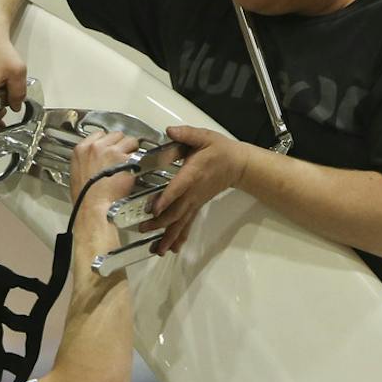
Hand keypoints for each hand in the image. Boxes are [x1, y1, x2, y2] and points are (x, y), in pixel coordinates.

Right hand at [68, 131, 140, 227]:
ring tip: (129, 161)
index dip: (107, 141)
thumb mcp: (77, 171)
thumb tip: (96, 157)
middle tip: (121, 156)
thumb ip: (87, 159)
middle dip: (120, 144)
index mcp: (82, 149)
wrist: (92, 205)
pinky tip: (134, 168)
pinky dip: (137, 160)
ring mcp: (112, 152)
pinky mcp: (125, 159)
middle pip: (115, 134)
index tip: (110, 148)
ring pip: (129, 140)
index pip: (99, 134)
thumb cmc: (84, 195)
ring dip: (131, 149)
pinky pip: (137, 154)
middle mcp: (96, 147)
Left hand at [146, 125, 246, 254]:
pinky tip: (171, 249)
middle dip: (160, 223)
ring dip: (168, 237)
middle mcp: (193, 192)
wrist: (238, 164)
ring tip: (157, 251)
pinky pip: (187, 223)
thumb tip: (169, 130)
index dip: (166, 199)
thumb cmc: (220, 150)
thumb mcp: (204, 136)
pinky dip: (179, 237)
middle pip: (176, 212)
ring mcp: (195, 201)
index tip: (153, 209)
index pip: (178, 188)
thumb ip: (186, 134)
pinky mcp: (197, 205)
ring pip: (181, 222)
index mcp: (193, 174)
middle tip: (143, 230)